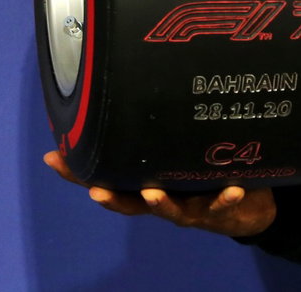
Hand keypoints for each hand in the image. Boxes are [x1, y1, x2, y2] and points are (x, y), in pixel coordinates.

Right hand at [43, 150, 276, 236]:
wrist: (246, 206)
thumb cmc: (202, 173)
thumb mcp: (178, 152)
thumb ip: (159, 132)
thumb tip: (133, 92)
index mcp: (148, 183)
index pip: (108, 180)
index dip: (79, 174)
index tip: (55, 159)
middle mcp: (164, 198)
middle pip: (131, 203)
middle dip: (113, 198)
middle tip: (97, 192)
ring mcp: (191, 205)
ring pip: (172, 209)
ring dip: (161, 203)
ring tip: (153, 192)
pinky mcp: (221, 207)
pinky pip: (223, 203)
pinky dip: (227, 197)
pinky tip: (233, 188)